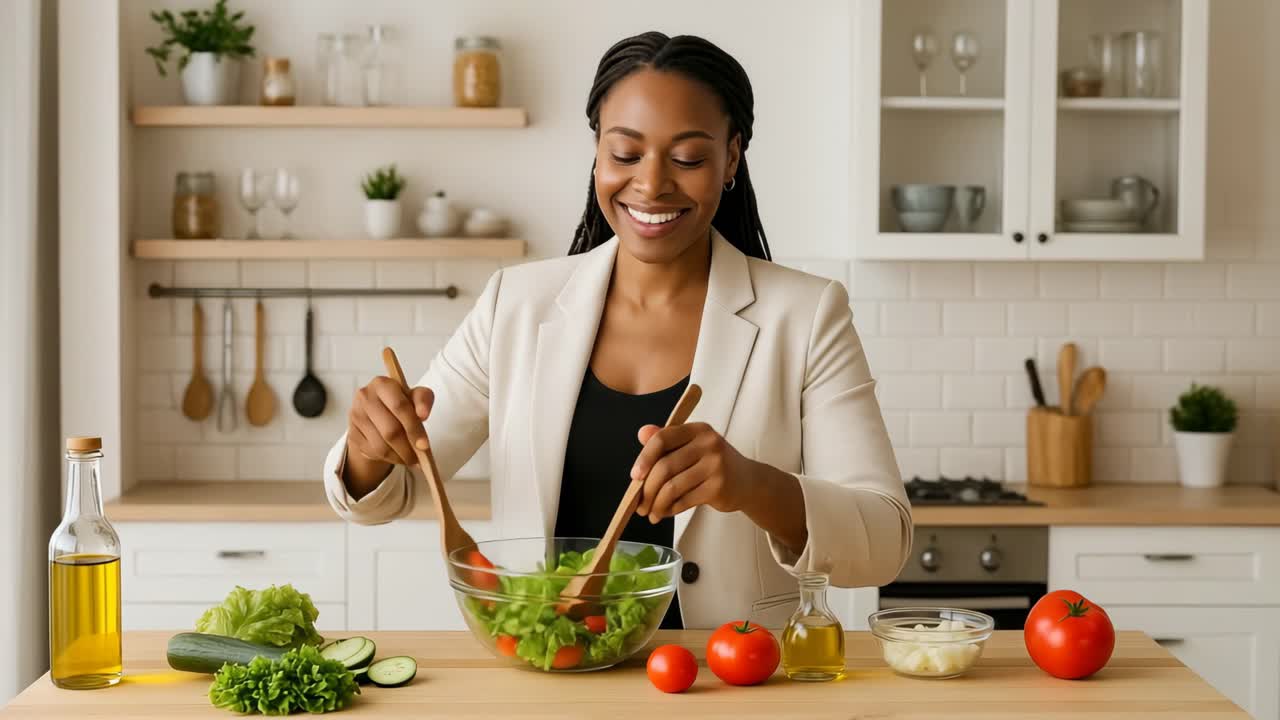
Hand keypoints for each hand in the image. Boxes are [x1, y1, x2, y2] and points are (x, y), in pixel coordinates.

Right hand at [346, 377, 434, 467]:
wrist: (378, 413)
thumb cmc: (399, 403)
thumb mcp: (415, 396)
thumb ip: (423, 400)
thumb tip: (423, 414)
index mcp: (382, 384)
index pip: (399, 407)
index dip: (413, 428)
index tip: (424, 445)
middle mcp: (365, 397)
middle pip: (390, 430)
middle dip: (408, 448)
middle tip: (420, 457)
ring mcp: (356, 416)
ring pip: (381, 446)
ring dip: (400, 456)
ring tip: (411, 458)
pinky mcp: (352, 434)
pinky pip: (374, 452)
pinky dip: (389, 458)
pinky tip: (398, 456)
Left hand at [630, 422, 757, 522]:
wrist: (749, 481)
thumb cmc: (714, 464)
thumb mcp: (693, 446)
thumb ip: (667, 440)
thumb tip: (642, 433)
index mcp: (697, 430)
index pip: (663, 438)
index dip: (644, 457)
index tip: (635, 476)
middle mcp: (708, 444)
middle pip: (664, 467)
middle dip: (647, 489)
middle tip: (639, 504)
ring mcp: (715, 466)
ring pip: (672, 487)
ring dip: (657, 504)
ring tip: (651, 513)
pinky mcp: (718, 487)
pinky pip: (684, 501)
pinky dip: (670, 509)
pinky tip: (666, 512)